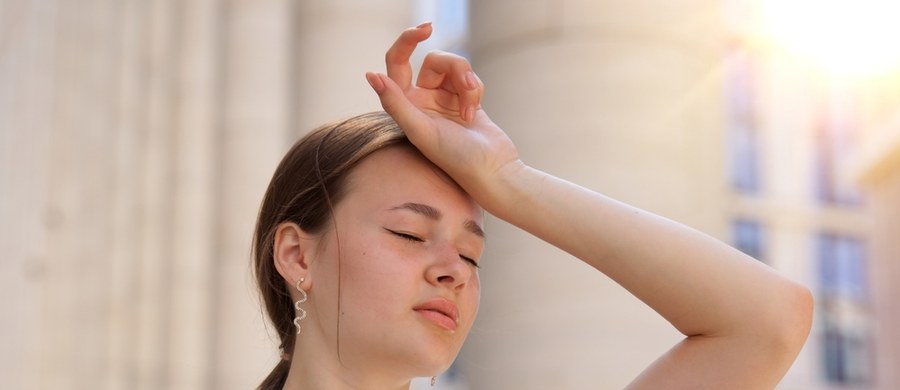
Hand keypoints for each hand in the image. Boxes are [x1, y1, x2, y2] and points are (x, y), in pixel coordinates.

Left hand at [365, 23, 521, 206]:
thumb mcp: (421, 131)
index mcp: (403, 106)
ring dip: (468, 83)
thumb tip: (371, 74)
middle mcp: (420, 100)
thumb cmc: (454, 158)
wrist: (492, 171)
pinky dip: (476, 90)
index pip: (397, 62)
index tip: (427, 29)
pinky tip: (476, 111)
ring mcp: (443, 99)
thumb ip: (395, 103)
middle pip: (434, 60)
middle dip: (454, 68)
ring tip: (472, 109)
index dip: (407, 40)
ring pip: (455, 66)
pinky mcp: (465, 100)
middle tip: (468, 85)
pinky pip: (469, 78)